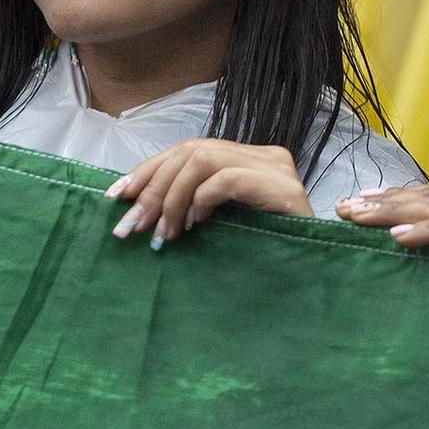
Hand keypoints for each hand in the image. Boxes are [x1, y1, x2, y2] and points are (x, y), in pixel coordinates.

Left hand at [105, 139, 310, 249]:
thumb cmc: (264, 256)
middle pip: (191, 150)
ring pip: (203, 159)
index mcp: (249, 158)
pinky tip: (195, 226)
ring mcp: (276, 168)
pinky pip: (226, 180)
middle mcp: (265, 155)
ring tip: (163, 233)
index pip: (188, 149)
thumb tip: (138, 205)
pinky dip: (201, 201)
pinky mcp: (283, 187)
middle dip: (153, 188)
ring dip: (172, 197)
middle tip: (131, 227)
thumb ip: (194, 204)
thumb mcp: (221, 224)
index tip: (117, 196)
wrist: (312, 279)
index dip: (148, 170)